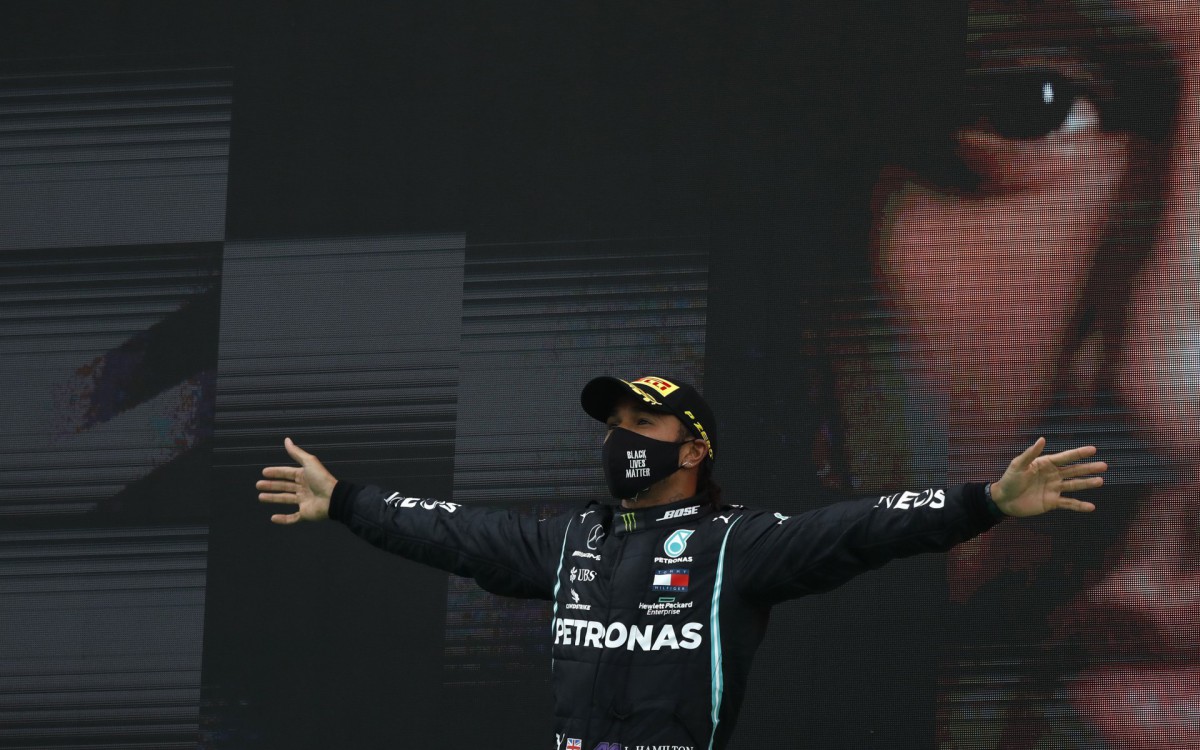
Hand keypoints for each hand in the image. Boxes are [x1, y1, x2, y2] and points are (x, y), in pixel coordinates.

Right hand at [257, 438, 336, 523]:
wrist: (333, 498)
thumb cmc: (322, 479)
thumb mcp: (309, 462)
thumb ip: (297, 453)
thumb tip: (287, 440)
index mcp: (304, 476)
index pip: (287, 473)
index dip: (276, 472)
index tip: (264, 472)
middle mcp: (304, 488)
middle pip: (284, 486)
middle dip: (271, 485)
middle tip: (258, 485)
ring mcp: (304, 501)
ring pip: (285, 499)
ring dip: (273, 498)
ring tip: (261, 497)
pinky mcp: (305, 513)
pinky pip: (293, 518)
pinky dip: (283, 519)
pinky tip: (273, 518)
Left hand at [989, 438, 1106, 516]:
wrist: (1003, 500)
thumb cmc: (1009, 479)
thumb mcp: (1018, 465)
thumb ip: (1031, 454)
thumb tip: (1042, 439)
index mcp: (1045, 464)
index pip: (1065, 457)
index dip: (1079, 453)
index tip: (1093, 449)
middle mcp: (1053, 475)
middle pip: (1074, 471)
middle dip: (1088, 468)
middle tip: (1104, 466)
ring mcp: (1054, 489)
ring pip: (1074, 485)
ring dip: (1087, 483)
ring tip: (1100, 481)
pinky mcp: (1052, 502)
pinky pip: (1068, 504)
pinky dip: (1079, 506)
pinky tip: (1091, 507)